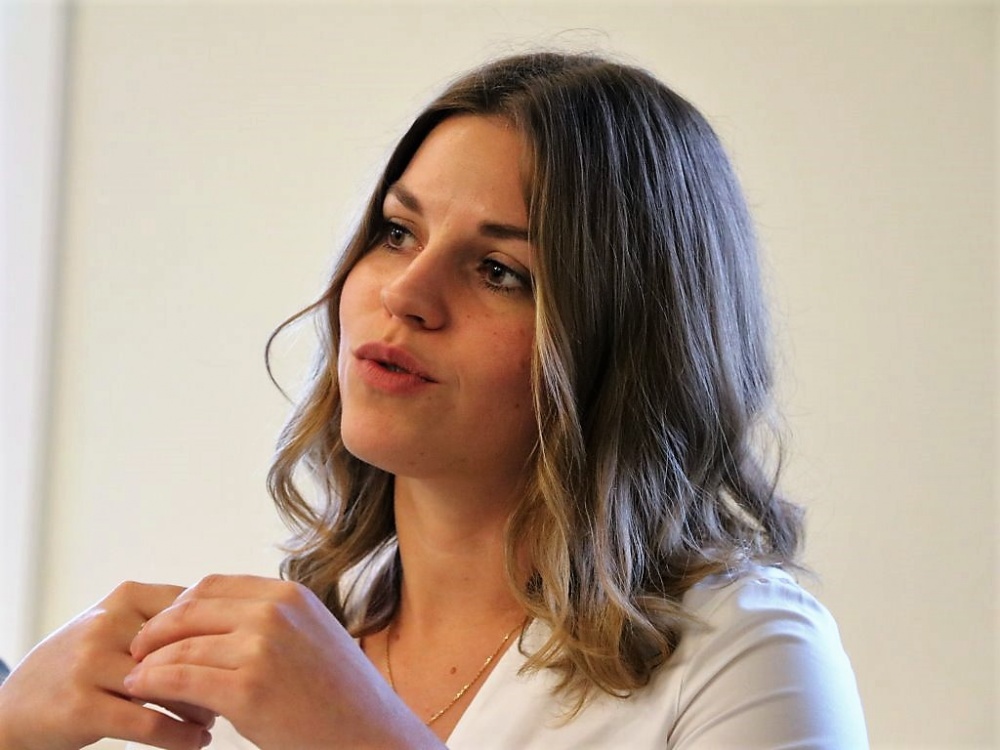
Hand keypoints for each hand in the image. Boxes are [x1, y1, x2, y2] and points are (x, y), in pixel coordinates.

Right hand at [0, 582, 214, 749]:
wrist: (13, 708)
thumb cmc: (81, 664)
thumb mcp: (115, 626)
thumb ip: (163, 619)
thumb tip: (232, 623)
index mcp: (125, 597)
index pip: (194, 609)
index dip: (221, 634)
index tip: (238, 655)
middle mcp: (107, 624)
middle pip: (184, 646)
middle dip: (215, 671)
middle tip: (234, 689)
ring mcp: (91, 664)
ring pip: (170, 685)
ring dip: (202, 706)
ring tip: (215, 717)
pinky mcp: (83, 707)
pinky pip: (147, 723)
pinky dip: (180, 735)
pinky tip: (196, 741)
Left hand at [126, 575, 442, 748]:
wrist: (371, 735)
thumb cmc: (340, 697)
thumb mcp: (312, 636)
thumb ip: (272, 620)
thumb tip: (219, 623)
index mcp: (289, 595)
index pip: (213, 586)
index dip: (177, 606)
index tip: (161, 628)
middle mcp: (275, 612)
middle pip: (190, 609)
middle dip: (155, 631)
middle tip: (135, 652)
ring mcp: (261, 648)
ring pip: (180, 646)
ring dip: (149, 662)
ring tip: (134, 679)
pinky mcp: (248, 690)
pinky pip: (180, 679)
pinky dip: (152, 684)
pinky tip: (141, 694)